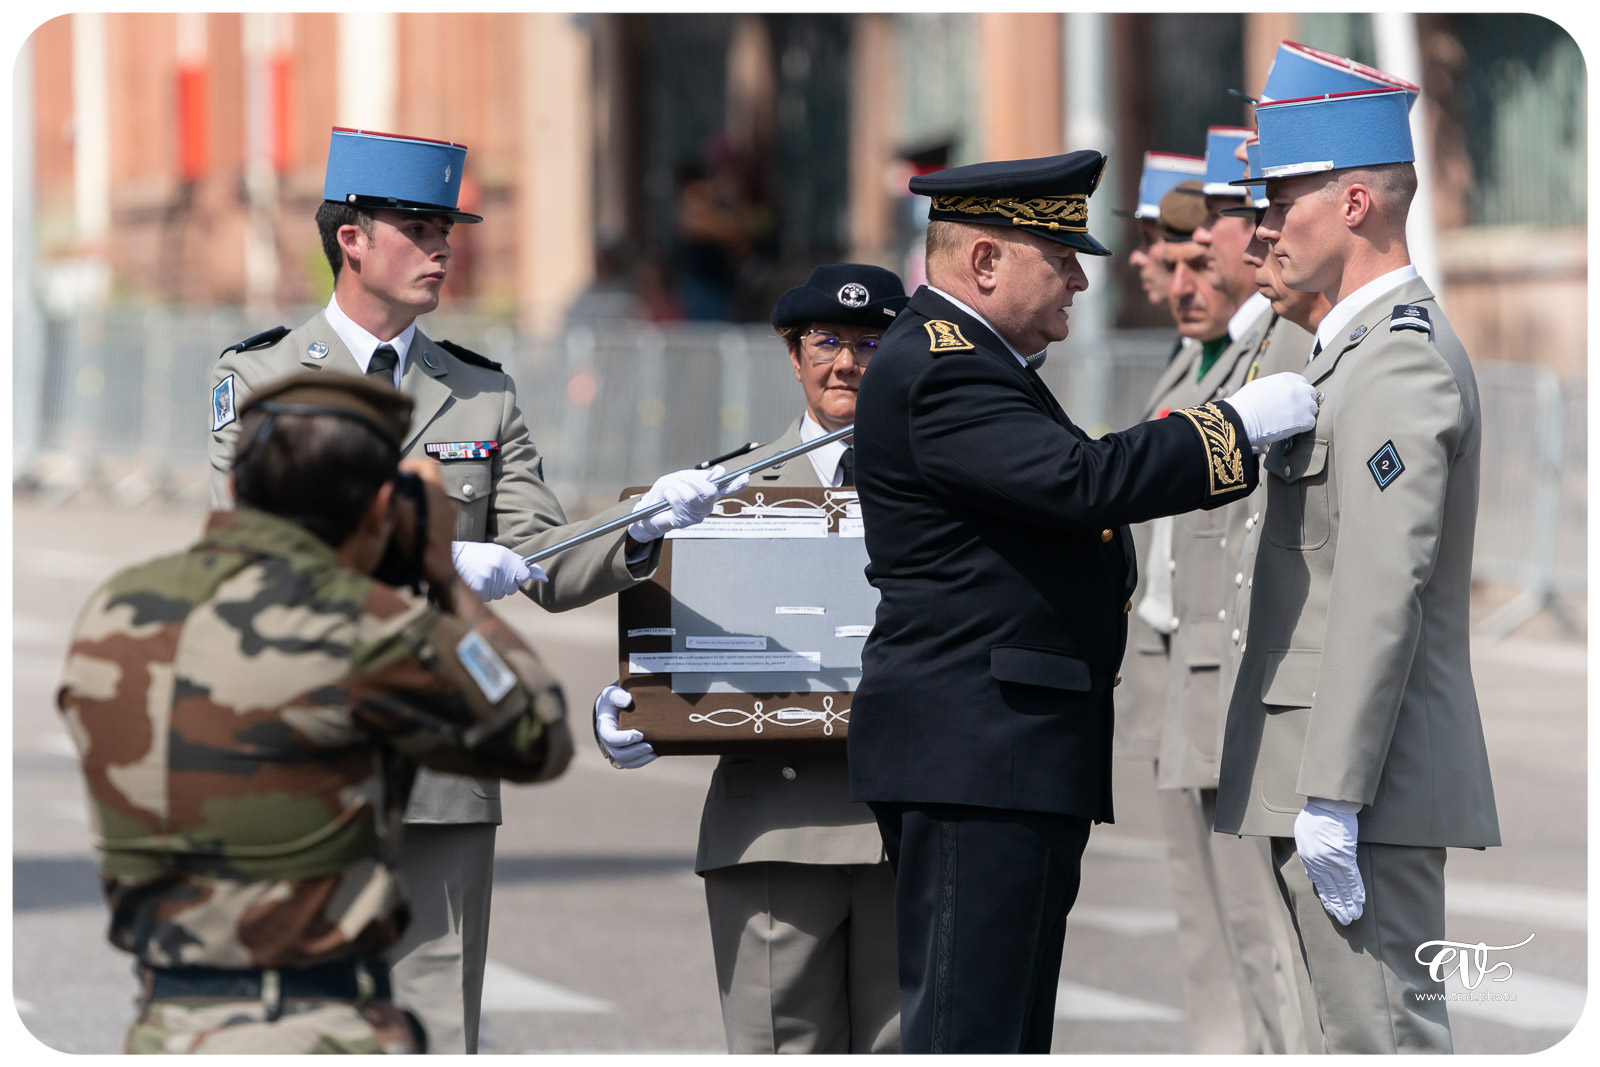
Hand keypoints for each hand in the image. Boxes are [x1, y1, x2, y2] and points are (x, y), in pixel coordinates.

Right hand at [397, 459, 461, 592]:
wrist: (438, 569)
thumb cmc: (420, 543)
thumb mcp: (400, 517)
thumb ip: (393, 497)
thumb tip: (385, 484)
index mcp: (436, 492)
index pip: (427, 464)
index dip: (410, 464)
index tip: (396, 472)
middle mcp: (446, 498)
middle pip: (427, 478)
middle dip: (410, 480)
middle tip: (394, 488)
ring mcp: (449, 510)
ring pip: (429, 492)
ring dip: (414, 494)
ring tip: (398, 504)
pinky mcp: (447, 522)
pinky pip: (432, 506)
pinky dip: (420, 506)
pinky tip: (409, 517)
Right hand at [451, 542, 546, 600]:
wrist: (455, 557)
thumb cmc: (481, 555)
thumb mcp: (501, 553)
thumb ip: (522, 564)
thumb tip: (544, 577)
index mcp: (506, 556)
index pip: (524, 574)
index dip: (517, 576)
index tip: (508, 573)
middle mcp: (499, 567)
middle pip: (512, 587)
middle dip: (504, 583)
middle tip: (491, 572)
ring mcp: (489, 578)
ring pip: (501, 593)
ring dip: (494, 588)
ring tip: (482, 576)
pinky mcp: (480, 588)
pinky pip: (489, 597)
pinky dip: (484, 593)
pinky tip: (477, 582)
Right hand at [594, 685, 655, 768]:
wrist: (614, 708)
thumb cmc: (614, 700)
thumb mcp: (612, 693)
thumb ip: (617, 695)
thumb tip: (628, 700)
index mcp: (604, 727)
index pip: (610, 738)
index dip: (624, 739)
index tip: (639, 734)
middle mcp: (607, 741)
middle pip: (617, 754)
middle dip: (634, 752)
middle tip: (649, 746)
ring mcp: (614, 749)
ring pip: (624, 762)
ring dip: (639, 759)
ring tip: (653, 752)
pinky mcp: (623, 753)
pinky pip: (629, 763)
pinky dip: (641, 761)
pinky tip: (653, 755)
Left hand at [626, 465, 750, 541]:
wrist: (647, 510)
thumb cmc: (666, 493)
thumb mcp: (683, 478)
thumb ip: (700, 476)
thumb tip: (720, 473)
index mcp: (708, 494)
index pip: (727, 489)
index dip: (738, 484)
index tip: (745, 476)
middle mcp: (706, 506)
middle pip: (710, 491)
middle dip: (695, 482)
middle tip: (684, 483)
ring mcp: (695, 515)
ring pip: (692, 495)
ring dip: (678, 488)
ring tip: (671, 492)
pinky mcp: (682, 521)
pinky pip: (678, 500)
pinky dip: (669, 494)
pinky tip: (667, 497)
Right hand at [1221, 372, 1318, 452]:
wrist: (1243, 419)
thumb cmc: (1245, 404)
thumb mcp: (1260, 386)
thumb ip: (1274, 387)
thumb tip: (1275, 394)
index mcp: (1287, 378)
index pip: (1302, 383)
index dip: (1298, 394)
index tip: (1293, 401)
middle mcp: (1299, 388)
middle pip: (1310, 396)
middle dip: (1304, 404)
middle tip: (1293, 413)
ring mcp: (1304, 404)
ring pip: (1312, 410)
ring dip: (1304, 416)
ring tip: (1289, 423)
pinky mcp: (1305, 420)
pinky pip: (1310, 423)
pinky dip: (1302, 428)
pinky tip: (1290, 430)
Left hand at [1293, 798, 1364, 924]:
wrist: (1328, 805)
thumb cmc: (1314, 818)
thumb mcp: (1303, 838)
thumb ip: (1308, 857)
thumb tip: (1311, 875)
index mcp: (1309, 859)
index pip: (1320, 884)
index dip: (1329, 899)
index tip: (1334, 910)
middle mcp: (1319, 863)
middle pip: (1331, 889)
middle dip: (1339, 906)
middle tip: (1346, 920)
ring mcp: (1332, 860)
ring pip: (1342, 887)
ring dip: (1349, 902)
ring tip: (1354, 916)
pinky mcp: (1345, 856)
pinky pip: (1351, 877)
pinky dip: (1356, 889)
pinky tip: (1360, 901)